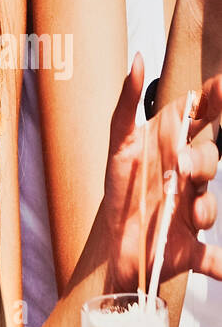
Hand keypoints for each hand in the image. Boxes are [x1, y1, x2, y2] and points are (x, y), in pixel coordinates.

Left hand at [97, 54, 221, 288]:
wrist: (115, 250)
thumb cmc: (121, 193)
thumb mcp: (118, 145)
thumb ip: (125, 105)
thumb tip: (139, 61)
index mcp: (175, 151)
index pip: (207, 119)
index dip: (218, 99)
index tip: (221, 87)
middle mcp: (189, 178)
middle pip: (209, 158)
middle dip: (201, 159)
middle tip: (181, 167)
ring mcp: (194, 213)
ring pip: (209, 206)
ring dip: (203, 210)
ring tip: (187, 215)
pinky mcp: (192, 249)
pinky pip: (214, 258)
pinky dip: (221, 264)